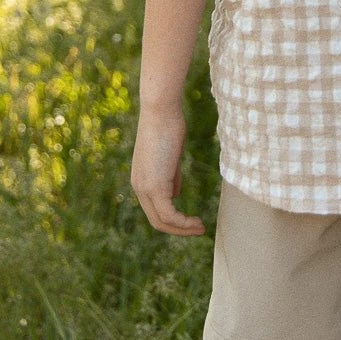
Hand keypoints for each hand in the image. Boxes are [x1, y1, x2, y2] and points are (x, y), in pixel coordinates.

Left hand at [130, 103, 205, 235]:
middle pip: (156, 221)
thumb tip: (175, 194)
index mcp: (141, 180)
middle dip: (178, 229)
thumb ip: (170, 176)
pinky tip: (197, 221)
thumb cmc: (168, 125)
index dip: (174, 219)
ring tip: (201, 228)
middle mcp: (139, 188)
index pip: (155, 210)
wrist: (160, 110)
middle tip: (199, 228)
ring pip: (162, 221)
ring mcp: (144, 188)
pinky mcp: (154, 186)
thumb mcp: (169, 156)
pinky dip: (183, 222)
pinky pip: (169, 214)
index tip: (192, 219)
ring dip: (183, 229)